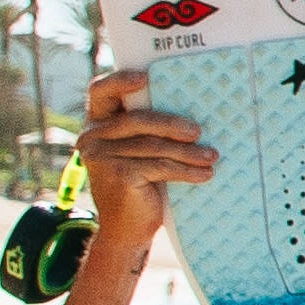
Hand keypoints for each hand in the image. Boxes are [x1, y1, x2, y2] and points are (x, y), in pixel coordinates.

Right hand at [72, 68, 211, 243]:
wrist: (126, 228)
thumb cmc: (139, 183)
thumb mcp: (138, 151)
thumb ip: (147, 129)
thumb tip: (192, 109)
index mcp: (96, 122)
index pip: (100, 91)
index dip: (120, 80)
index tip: (145, 76)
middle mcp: (92, 137)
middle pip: (137, 119)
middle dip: (172, 124)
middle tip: (199, 131)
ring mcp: (102, 157)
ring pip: (153, 145)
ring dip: (188, 152)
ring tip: (212, 156)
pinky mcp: (118, 175)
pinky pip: (159, 166)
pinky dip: (186, 170)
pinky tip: (205, 174)